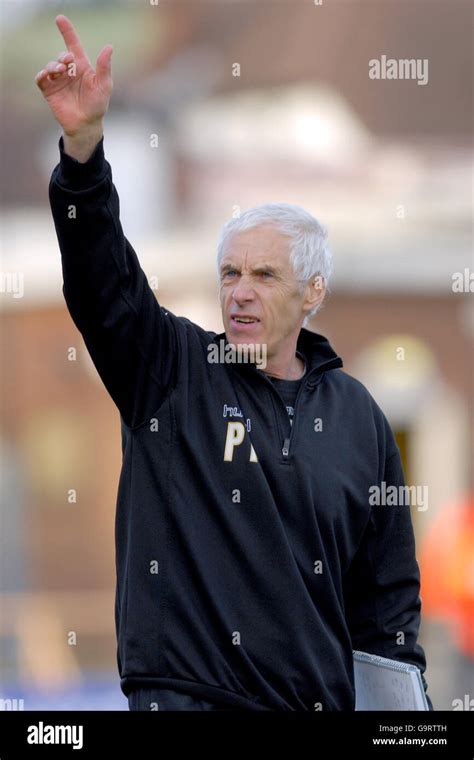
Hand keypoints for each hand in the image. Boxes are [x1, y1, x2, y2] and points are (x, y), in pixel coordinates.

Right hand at [35, 15, 112, 137]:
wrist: (86, 125)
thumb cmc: (97, 105)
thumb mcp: (104, 85)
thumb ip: (104, 67)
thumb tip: (109, 46)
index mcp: (82, 66)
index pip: (73, 45)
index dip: (67, 31)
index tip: (60, 19)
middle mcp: (69, 71)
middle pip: (61, 56)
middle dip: (62, 56)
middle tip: (67, 62)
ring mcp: (58, 81)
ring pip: (50, 66)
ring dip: (53, 65)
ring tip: (60, 71)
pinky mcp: (49, 91)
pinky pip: (41, 79)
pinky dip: (42, 75)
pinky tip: (46, 75)